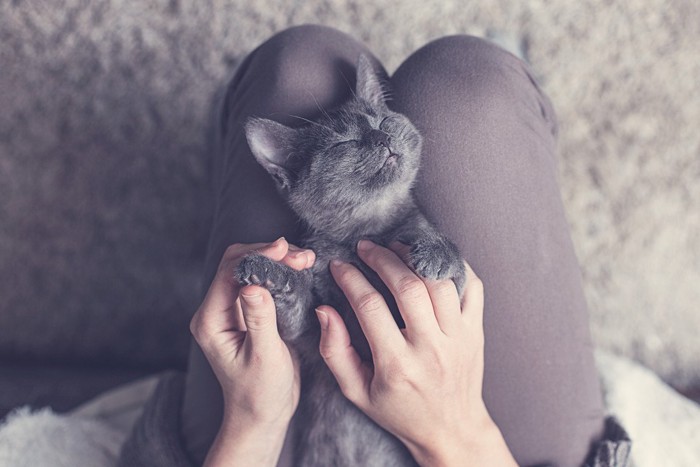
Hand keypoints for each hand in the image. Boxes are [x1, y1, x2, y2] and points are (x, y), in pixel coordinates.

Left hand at [189, 237, 314, 466]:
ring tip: (306, 260)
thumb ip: (259, 320)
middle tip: (303, 257)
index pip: (229, 273)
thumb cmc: (261, 393)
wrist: (261, 414)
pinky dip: (279, 270)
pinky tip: (300, 269)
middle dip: (269, 253)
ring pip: (250, 266)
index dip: (258, 256)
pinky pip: (260, 279)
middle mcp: (215, 311)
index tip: (287, 251)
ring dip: (277, 259)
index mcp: (210, 321)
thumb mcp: (265, 358)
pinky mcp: (247, 310)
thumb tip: (253, 284)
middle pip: (237, 262)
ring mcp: (230, 309)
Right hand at [317, 240, 515, 466]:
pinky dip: (453, 264)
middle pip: (407, 286)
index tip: (339, 266)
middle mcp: (431, 349)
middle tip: (365, 247)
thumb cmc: (400, 411)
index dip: (350, 279)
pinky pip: (472, 286)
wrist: (452, 429)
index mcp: (397, 366)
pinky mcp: (477, 330)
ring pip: (439, 282)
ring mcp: (458, 338)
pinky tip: (430, 257)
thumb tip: (324, 311)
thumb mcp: (357, 392)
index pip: (370, 307)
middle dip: (381, 258)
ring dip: (415, 256)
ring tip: (396, 247)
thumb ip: (335, 352)